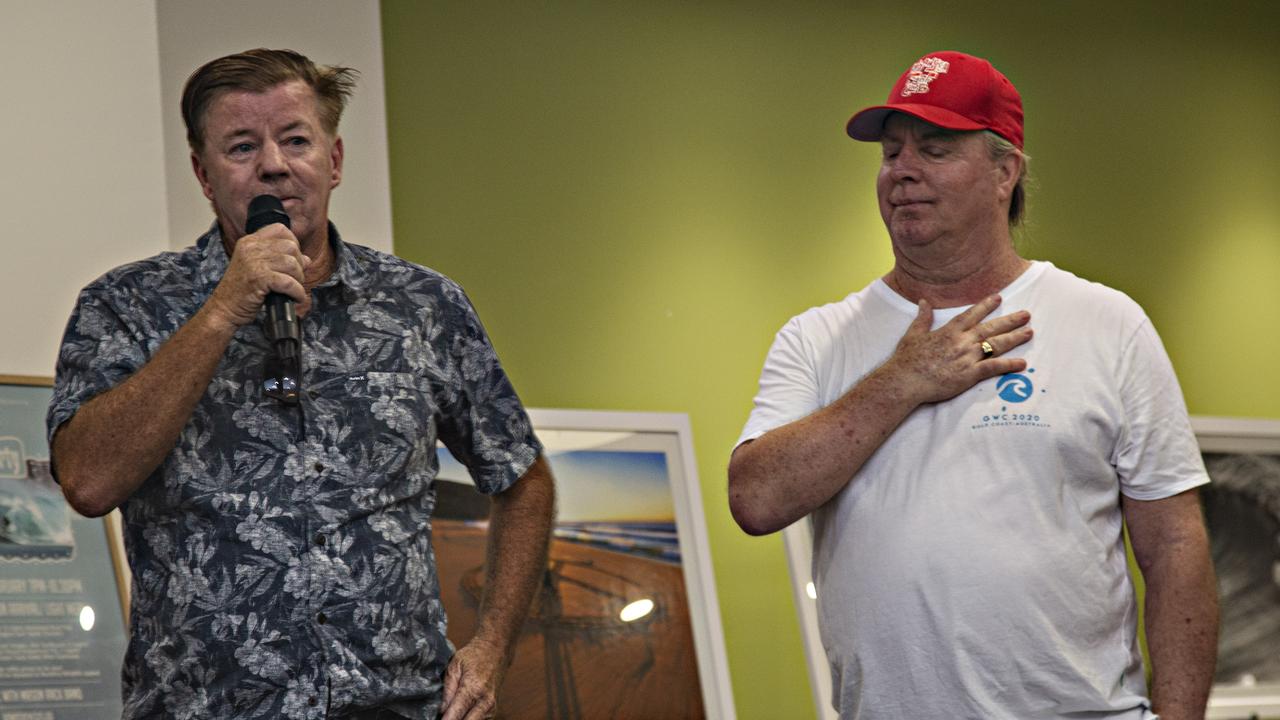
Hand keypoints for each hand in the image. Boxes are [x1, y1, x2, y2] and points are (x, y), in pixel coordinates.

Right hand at [204, 223, 311, 329]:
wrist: (224, 308)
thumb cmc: (242, 290)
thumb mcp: (258, 268)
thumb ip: (280, 259)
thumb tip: (307, 259)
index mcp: (249, 242)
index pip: (280, 230)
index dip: (293, 242)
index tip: (293, 258)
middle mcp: (251, 248)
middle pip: (291, 247)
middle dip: (299, 264)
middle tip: (294, 278)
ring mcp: (254, 263)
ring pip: (292, 264)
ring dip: (298, 279)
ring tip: (293, 289)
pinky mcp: (259, 279)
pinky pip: (289, 282)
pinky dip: (297, 292)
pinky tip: (295, 297)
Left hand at [441, 638, 507, 719]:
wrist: (497, 649)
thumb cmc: (475, 655)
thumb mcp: (455, 665)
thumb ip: (448, 689)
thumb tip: (441, 711)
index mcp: (473, 688)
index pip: (455, 715)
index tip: (436, 719)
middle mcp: (485, 701)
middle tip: (442, 716)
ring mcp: (492, 707)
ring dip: (460, 719)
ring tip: (451, 712)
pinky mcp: (493, 710)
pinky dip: (468, 718)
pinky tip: (460, 712)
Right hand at [886, 294, 1032, 405]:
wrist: (905, 380)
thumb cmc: (906, 359)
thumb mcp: (913, 334)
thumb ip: (922, 318)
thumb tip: (923, 302)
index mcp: (949, 331)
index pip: (971, 314)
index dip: (986, 305)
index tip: (998, 298)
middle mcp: (961, 341)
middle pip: (990, 328)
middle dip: (1010, 320)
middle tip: (1026, 315)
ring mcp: (967, 358)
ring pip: (996, 345)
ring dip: (1014, 338)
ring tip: (1029, 332)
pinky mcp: (969, 374)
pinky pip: (993, 368)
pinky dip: (1009, 365)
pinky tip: (1022, 363)